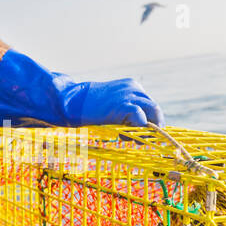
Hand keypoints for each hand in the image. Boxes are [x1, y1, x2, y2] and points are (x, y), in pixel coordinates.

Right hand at [0, 51, 163, 127]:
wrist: (70, 102)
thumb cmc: (86, 107)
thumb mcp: (109, 106)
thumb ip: (124, 112)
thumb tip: (136, 129)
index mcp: (131, 86)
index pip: (149, 105)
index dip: (146, 121)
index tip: (134, 133)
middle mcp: (134, 88)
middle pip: (154, 109)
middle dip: (152, 127)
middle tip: (140, 140)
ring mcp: (130, 95)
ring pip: (153, 113)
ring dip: (146, 130)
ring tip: (132, 140)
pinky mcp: (125, 105)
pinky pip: (142, 120)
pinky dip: (137, 131)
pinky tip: (124, 137)